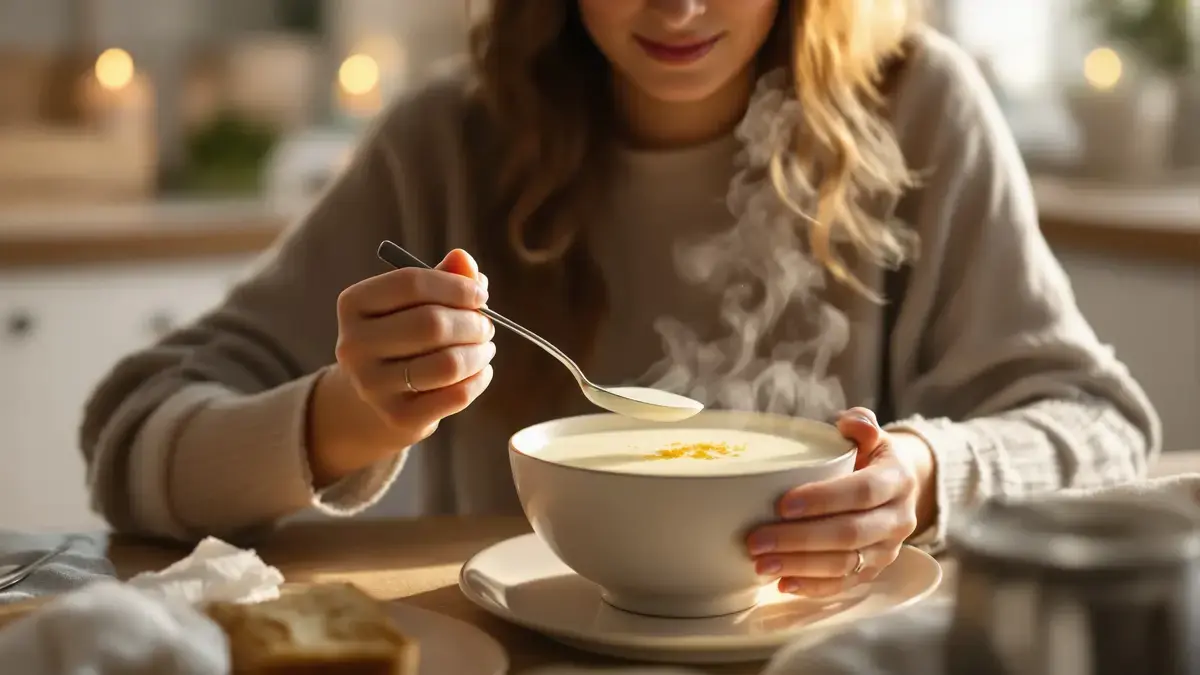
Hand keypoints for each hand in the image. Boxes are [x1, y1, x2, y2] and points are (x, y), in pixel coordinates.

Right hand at [308, 249, 494, 484]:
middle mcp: (354, 345)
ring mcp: (372, 385)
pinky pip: (456, 395)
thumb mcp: (414, 302)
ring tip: (484, 348)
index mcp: (354, 305)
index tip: (481, 294)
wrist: (375, 399)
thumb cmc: (402, 336)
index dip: (456, 285)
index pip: (411, 283)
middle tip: (486, 326)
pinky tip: (480, 371)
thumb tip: (464, 259)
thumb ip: (442, 276)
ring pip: (448, 363)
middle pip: (432, 324)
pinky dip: (479, 379)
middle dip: (473, 323)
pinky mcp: (397, 417)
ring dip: (479, 353)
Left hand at [745, 407, 935, 596]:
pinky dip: (814, 588)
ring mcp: (887, 550)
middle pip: (850, 534)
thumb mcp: (872, 436)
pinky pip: (845, 585)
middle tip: (756, 540)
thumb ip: (861, 425)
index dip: (823, 499)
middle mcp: (898, 519)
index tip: (783, 505)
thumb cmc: (871, 458)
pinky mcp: (874, 571)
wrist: (898, 489)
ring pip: (845, 564)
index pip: (862, 492)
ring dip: (800, 567)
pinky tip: (783, 585)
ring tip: (761, 564)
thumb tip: (849, 422)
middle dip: (800, 539)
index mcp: (897, 481)